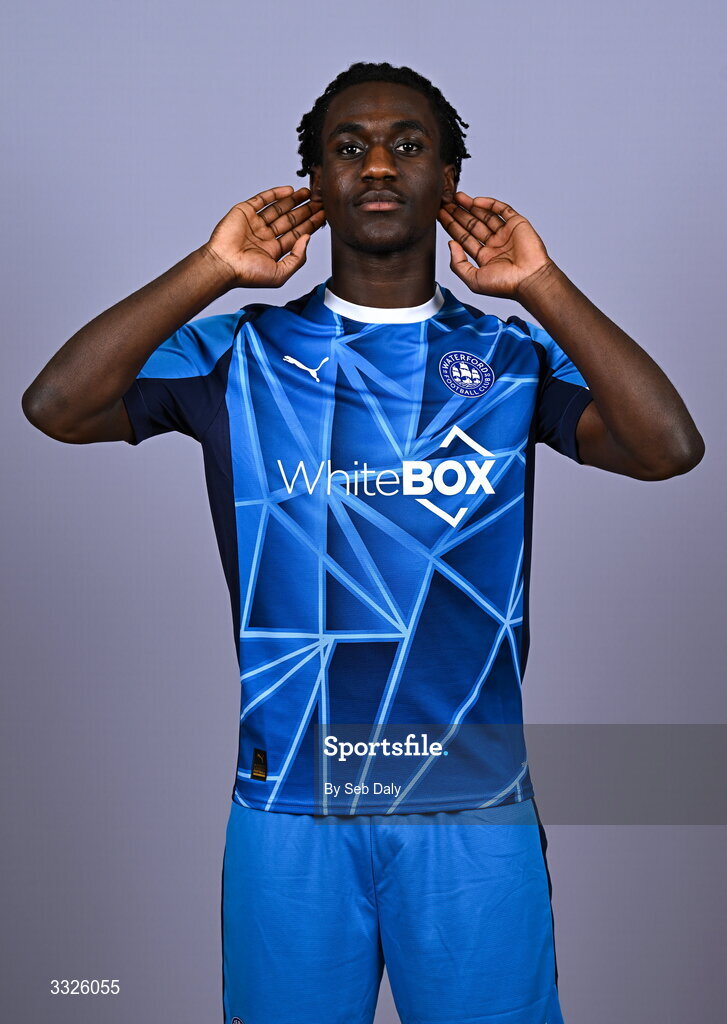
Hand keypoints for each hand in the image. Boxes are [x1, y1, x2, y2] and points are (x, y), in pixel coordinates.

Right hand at [203, 185, 325, 288]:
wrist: (224, 264)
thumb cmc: (249, 274)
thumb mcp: (281, 274)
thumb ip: (297, 258)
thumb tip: (308, 238)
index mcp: (274, 251)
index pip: (297, 234)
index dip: (311, 225)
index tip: (324, 216)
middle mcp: (266, 236)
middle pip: (291, 220)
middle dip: (306, 211)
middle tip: (320, 201)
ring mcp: (255, 223)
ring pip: (279, 208)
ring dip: (294, 200)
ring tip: (309, 193)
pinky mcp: (245, 211)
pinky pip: (263, 200)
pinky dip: (276, 194)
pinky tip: (290, 190)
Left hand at [438, 192, 553, 299]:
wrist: (529, 279)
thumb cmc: (505, 285)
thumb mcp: (473, 279)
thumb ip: (458, 264)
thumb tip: (451, 244)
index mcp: (484, 258)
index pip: (464, 238)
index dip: (451, 226)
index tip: (440, 216)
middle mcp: (494, 245)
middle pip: (472, 225)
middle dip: (458, 214)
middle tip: (445, 203)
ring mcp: (505, 234)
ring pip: (485, 216)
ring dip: (470, 206)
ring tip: (456, 197)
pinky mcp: (517, 224)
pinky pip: (501, 210)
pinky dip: (489, 204)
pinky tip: (475, 201)